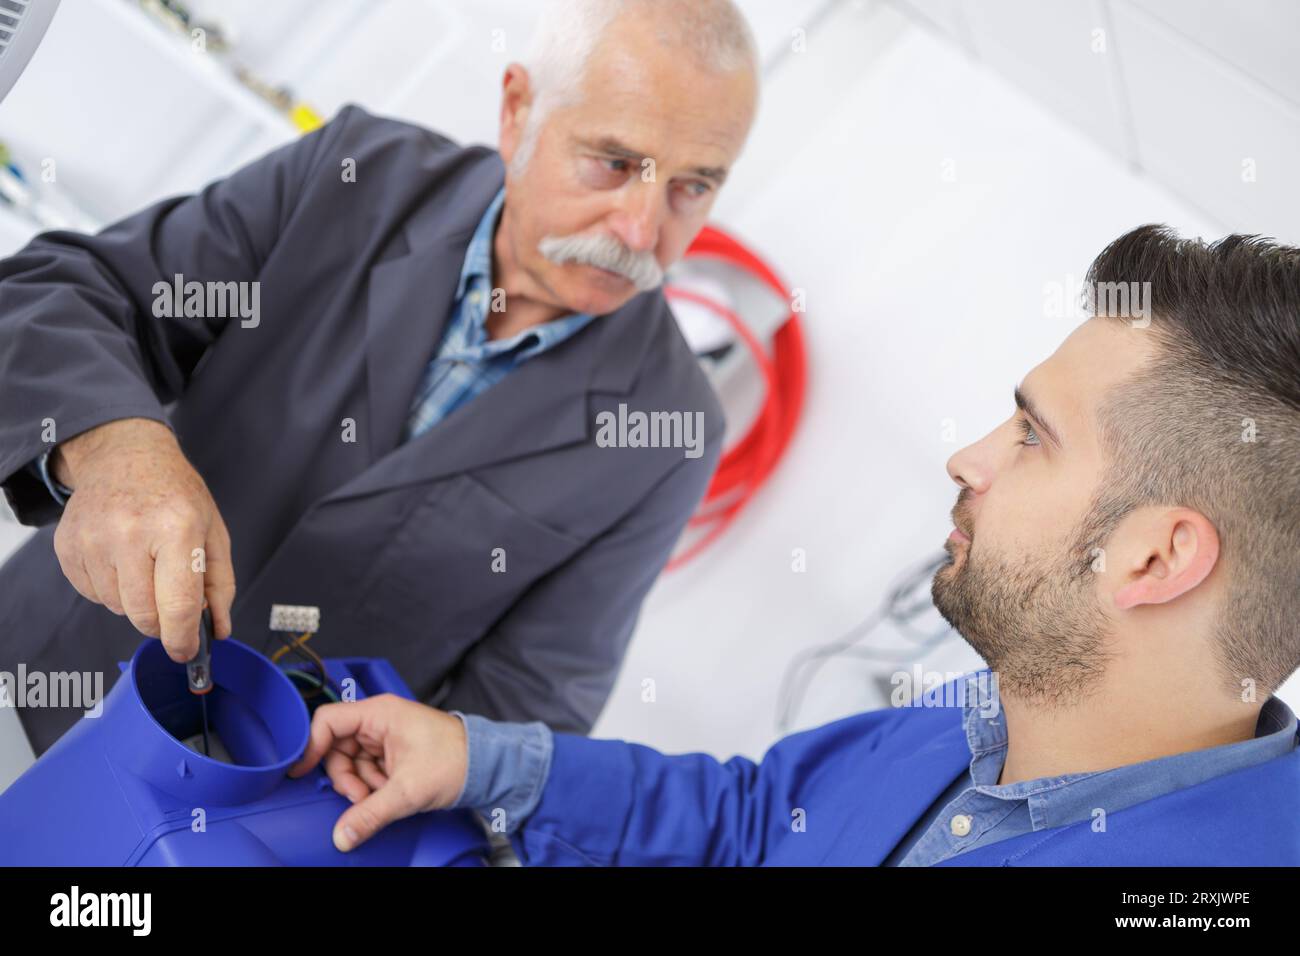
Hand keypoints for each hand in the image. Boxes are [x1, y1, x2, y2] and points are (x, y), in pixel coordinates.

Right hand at [50, 417, 234, 660]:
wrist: (124, 455)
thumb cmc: (175, 494)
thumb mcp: (213, 532)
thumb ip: (219, 586)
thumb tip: (217, 630)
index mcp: (175, 529)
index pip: (177, 605)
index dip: (182, 639)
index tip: (186, 652)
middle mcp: (130, 533)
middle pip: (143, 614)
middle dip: (161, 622)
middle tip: (170, 605)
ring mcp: (93, 539)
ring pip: (116, 607)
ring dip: (135, 601)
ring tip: (145, 565)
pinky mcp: (67, 545)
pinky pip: (92, 593)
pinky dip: (111, 589)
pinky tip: (121, 560)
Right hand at [286, 694, 469, 852]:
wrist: (488, 765)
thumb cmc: (455, 761)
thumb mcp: (407, 791)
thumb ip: (370, 813)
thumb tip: (342, 836)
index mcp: (379, 713)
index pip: (328, 720)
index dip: (310, 745)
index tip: (301, 771)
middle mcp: (380, 720)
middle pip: (336, 746)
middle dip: (345, 777)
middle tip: (361, 797)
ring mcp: (386, 735)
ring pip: (351, 761)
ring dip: (361, 784)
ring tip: (383, 795)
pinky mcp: (393, 751)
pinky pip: (367, 768)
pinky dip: (373, 785)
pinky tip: (389, 793)